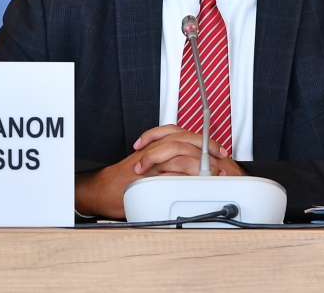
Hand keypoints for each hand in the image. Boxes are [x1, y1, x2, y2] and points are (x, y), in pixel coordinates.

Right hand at [74, 125, 244, 218]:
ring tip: (209, 174)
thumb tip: (196, 168)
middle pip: (185, 140)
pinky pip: (167, 173)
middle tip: (220, 162)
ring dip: (198, 164)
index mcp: (158, 144)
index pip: (186, 135)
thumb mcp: (150, 163)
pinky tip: (191, 183)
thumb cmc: (125, 178)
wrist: (103, 188)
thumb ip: (169, 161)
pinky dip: (182, 177)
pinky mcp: (146, 177)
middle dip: (207, 150)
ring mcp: (151, 163)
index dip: (206, 142)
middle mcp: (155, 149)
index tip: (220, 152)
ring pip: (179, 154)